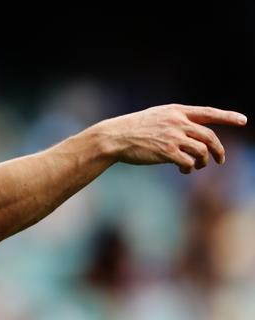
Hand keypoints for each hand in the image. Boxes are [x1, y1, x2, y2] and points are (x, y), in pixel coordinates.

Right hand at [92, 104, 246, 173]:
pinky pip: (189, 162)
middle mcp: (177, 122)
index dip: (228, 117)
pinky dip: (189, 167)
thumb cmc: (132, 128)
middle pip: (209, 136)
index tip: (243, 120)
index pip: (208, 113)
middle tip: (219, 160)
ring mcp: (173, 137)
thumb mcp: (156, 116)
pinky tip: (183, 169)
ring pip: (202, 151)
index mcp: (176, 111)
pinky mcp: (167, 152)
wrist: (115, 137)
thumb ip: (175, 121)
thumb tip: (191, 134)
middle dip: (218, 150)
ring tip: (195, 166)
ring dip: (203, 161)